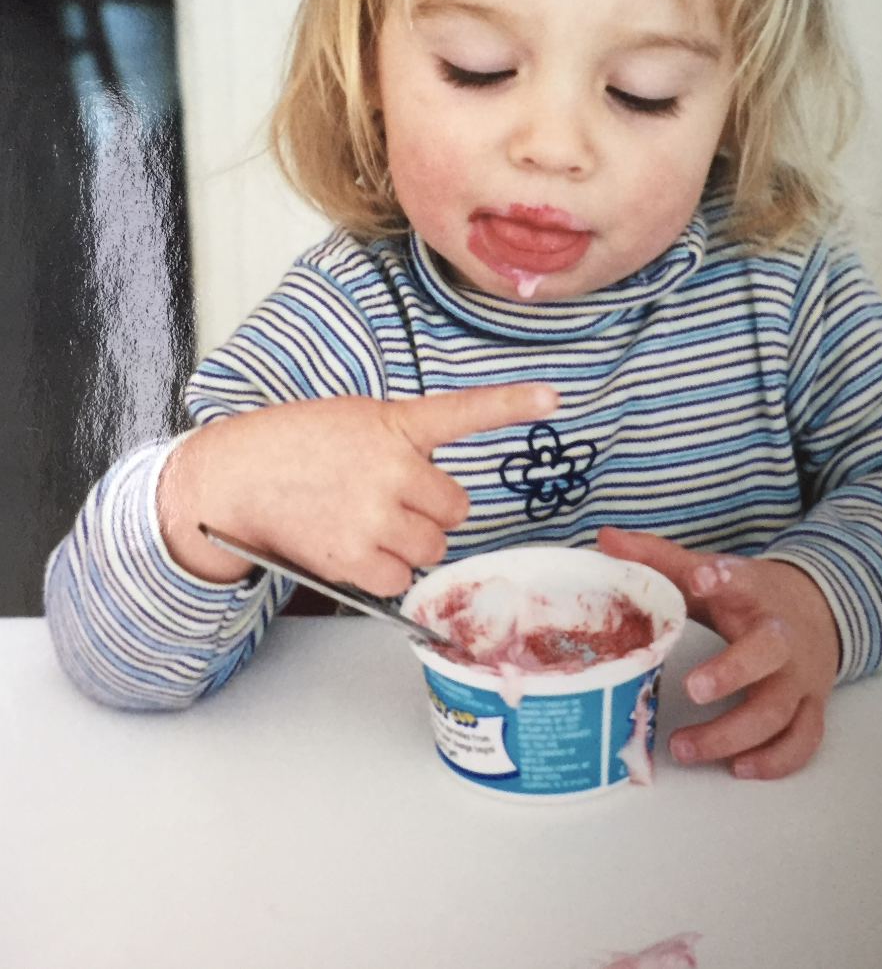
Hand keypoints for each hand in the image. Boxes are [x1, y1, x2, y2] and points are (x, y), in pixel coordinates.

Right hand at [159, 383, 556, 593]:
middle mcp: (392, 468)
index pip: (465, 411)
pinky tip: (353, 546)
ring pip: (431, 546)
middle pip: (454, 508)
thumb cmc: (294, 445)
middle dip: (430, 509)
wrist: (235, 476)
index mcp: (395, 424)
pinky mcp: (354, 557)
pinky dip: (382, 571)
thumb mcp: (355, 421)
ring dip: (409, 542)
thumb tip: (429, 482)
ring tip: (366, 521)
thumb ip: (401, 441)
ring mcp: (375, 515)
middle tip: (389, 499)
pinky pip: (398, 578)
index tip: (551, 398)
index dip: (512, 404)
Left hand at [598, 527, 840, 778]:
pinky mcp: (811, 707)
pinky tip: (738, 767)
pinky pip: (801, 741)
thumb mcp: (711, 570)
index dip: (723, 579)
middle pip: (768, 654)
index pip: (742, 580)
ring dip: (733, 734)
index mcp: (755, 593)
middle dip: (731, 672)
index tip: (701, 578)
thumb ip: (658, 557)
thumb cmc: (751, 594)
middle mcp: (783, 637)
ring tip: (685, 746)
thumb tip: (605, 538)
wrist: (820, 609)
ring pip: (778, 711)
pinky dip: (774, 760)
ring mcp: (801, 677)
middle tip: (692, 688)